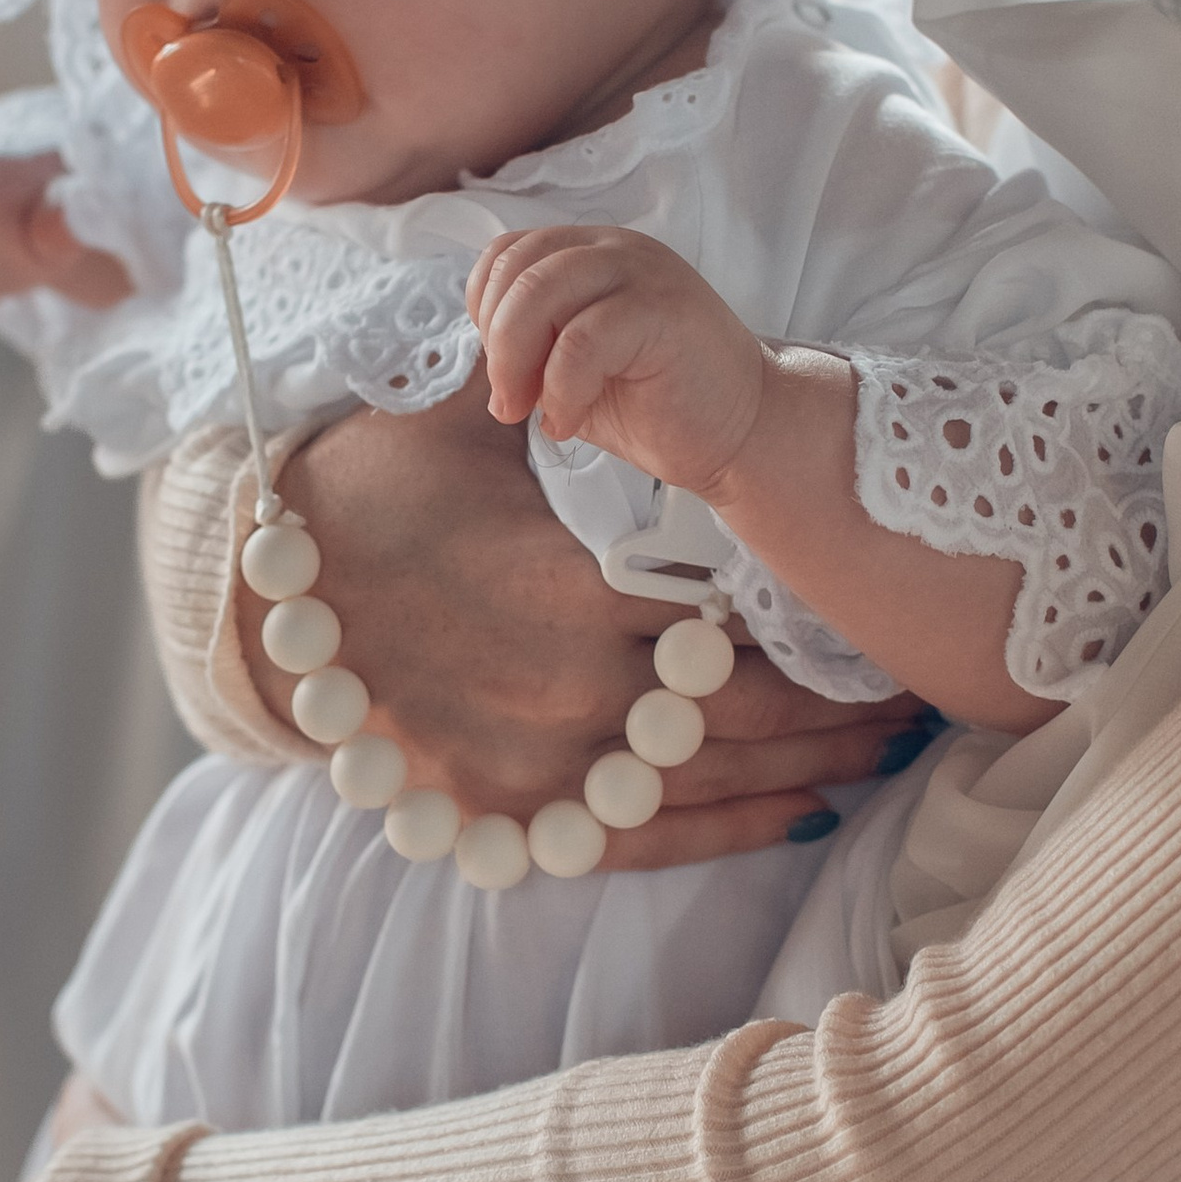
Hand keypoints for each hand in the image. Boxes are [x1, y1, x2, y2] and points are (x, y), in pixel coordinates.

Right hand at [253, 377, 924, 861]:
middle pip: (753, 709)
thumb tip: (624, 338)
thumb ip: (563, 397)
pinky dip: (736, 833)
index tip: (877, 609)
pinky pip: (648, 843)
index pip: (741, 613)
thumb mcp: (469, 425)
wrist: (263, 601)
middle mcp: (577, 688)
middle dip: (846, 706)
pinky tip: (807, 815)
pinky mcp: (509, 814)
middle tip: (918, 694)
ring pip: (717, 781)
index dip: (819, 617)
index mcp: (580, 585)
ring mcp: (543, 764)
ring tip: (887, 752)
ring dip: (816, 769)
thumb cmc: (372, 496)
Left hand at [470, 222, 764, 491]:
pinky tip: (569, 422)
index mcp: (591, 253)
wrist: (742, 431)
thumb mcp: (575, 366)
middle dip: (496, 346)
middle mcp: (615, 249)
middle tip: (510, 404)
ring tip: (535, 412)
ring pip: (540, 292)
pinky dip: (560, 390)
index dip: (485, 314)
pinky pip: (581, 340)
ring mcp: (641, 273)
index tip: (504, 374)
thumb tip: (485, 355)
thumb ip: (533, 343)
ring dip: (518, 363)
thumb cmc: (660, 402)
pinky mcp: (662, 311)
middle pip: (516, 269)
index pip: (508, 255)